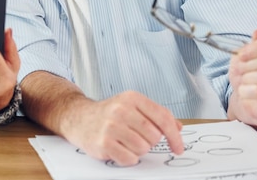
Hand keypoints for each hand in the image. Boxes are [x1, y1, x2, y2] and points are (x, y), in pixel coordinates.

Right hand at [65, 91, 183, 165]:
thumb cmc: (108, 113)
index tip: (178, 147)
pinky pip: (129, 159)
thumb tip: (178, 127)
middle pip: (154, 136)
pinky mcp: (103, 143)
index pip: (163, 118)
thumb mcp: (131, 106)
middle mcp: (121, 110)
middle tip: (136, 136)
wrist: (78, 117)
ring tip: (125, 141)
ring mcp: (111, 126)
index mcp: (132, 98)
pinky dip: (127, 158)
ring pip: (143, 149)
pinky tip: (119, 148)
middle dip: (149, 141)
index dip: (174, 136)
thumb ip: (155, 114)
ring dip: (138, 150)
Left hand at [228, 29, 256, 127]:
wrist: (247, 99)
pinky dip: (246, 90)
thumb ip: (251, 45)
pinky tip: (244, 90)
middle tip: (239, 68)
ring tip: (243, 80)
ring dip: (248, 77)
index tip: (242, 54)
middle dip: (249, 64)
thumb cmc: (247, 75)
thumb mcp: (244, 57)